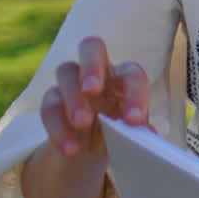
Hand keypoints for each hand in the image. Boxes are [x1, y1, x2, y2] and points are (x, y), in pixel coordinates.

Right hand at [40, 36, 149, 158]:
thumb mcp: (130, 136)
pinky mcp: (52, 100)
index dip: (135, 95)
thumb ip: (138, 132)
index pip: (132, 76)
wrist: (90, 149)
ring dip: (73, 98)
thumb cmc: (118, 134)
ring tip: (82, 124)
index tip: (133, 121)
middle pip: (92, 48)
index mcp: (125, 78)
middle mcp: (99, 72)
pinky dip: (58, 127)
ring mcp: (72, 82)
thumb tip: (149, 134)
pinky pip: (49, 105)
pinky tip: (69, 149)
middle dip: (92, 67)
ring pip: (66, 71)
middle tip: (92, 91)